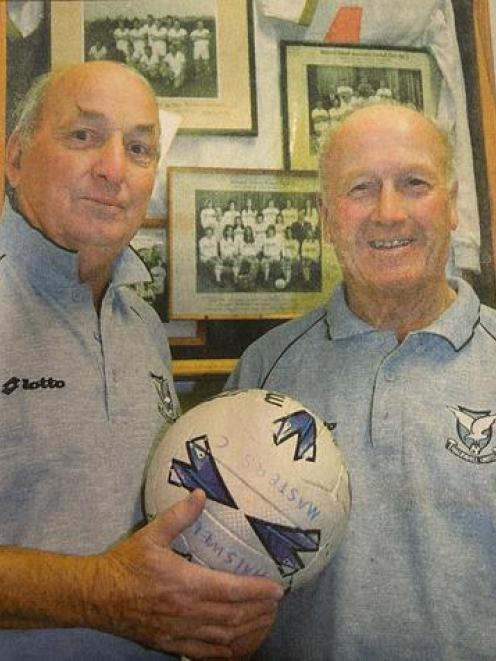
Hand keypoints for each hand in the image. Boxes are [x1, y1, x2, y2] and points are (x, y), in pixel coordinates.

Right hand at [87, 490, 282, 657]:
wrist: (97, 596)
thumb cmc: (126, 563)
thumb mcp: (151, 534)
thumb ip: (179, 516)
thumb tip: (201, 495)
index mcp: (185, 583)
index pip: (231, 590)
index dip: (257, 591)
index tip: (277, 588)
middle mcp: (187, 611)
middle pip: (233, 616)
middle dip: (259, 611)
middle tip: (276, 604)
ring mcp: (179, 632)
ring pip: (223, 638)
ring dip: (249, 631)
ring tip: (265, 621)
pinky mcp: (170, 645)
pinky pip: (205, 654)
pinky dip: (226, 652)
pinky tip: (238, 646)